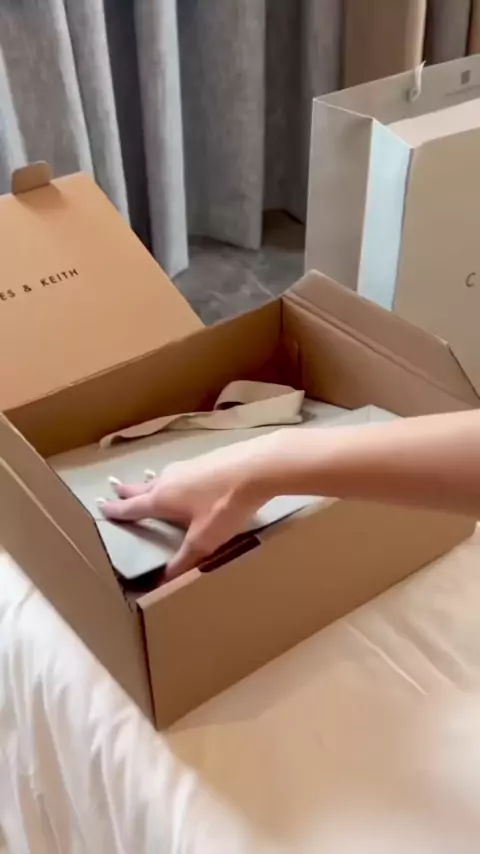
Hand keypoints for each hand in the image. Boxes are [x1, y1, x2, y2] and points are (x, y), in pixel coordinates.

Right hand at [101, 433, 280, 578]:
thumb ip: (184, 560)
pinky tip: (182, 478)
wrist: (256, 466)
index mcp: (162, 499)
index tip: (100, 506)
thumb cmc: (225, 505)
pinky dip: (171, 477)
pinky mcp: (204, 460)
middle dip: (127, 491)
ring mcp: (186, 467)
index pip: (132, 508)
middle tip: (113, 488)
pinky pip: (179, 472)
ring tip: (143, 482)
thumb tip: (163, 581)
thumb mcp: (204, 539)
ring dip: (149, 482)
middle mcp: (168, 480)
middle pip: (142, 487)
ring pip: (160, 477)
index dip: (116, 510)